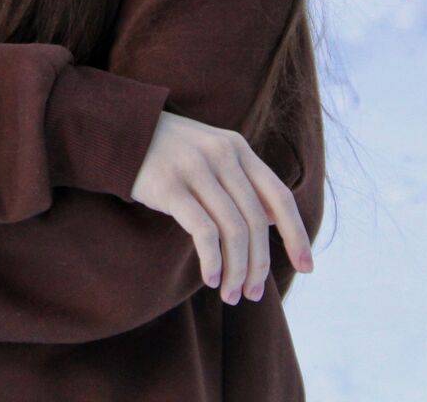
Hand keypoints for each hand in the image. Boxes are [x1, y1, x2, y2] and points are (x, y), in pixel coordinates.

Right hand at [129, 111, 313, 306]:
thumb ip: (243, 181)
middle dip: (259, 265)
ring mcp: (195, 168)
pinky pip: (203, 232)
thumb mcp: (212, 154)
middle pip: (256, 221)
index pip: (280, 196)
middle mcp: (221, 155)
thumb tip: (277, 222)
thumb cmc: (170, 151)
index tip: (306, 268)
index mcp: (238, 148)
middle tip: (253, 294)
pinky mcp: (169, 186)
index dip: (296, 235)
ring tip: (231, 295)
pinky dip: (212, 261)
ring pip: (232, 231)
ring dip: (237, 271)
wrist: (120, 130)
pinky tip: (211, 277)